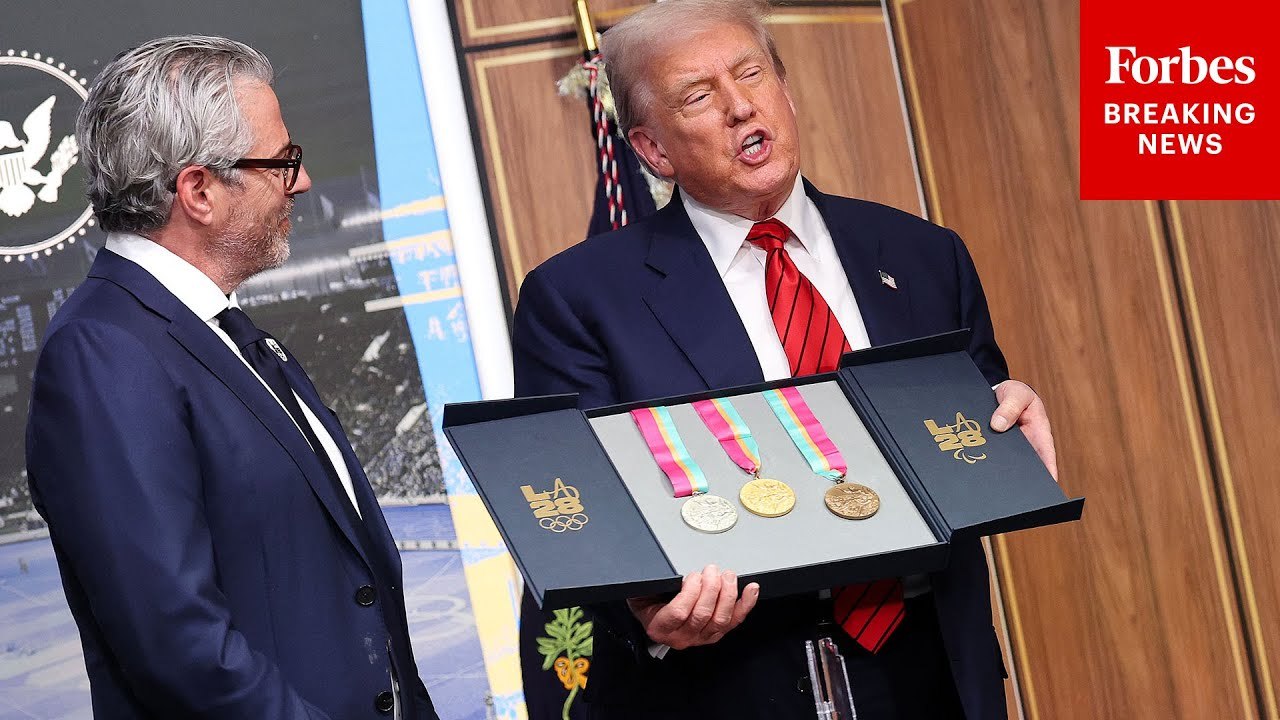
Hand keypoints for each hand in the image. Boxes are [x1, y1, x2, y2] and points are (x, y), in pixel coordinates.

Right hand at [626, 564, 758, 649]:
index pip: (680, 613)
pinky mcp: (716, 633)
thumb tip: (662, 572)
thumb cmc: (648, 603)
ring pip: (721, 619)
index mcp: (660, 627)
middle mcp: (682, 637)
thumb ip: (649, 585)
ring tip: (726, 576)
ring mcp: (701, 637)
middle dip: (711, 588)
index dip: (690, 592)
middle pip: (703, 614)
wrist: (653, 618)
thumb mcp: (640, 593)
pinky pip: (734, 621)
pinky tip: (750, 590)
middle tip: (711, 570)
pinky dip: (745, 604)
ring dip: (728, 594)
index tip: (691, 576)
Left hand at [991, 379, 1057, 480]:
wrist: (998, 392)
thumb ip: (1009, 407)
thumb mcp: (1016, 394)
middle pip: (1028, 466)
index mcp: (1039, 432)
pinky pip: (995, 458)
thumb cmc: (1015, 393)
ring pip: (1009, 464)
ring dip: (1005, 474)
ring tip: (998, 489)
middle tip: (1019, 493)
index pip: (1046, 455)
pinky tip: (982, 474)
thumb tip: (998, 425)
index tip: (1048, 484)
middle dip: (1025, 479)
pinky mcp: (998, 448)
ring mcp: (1012, 448)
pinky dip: (990, 464)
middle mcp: (1027, 444)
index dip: (1048, 469)